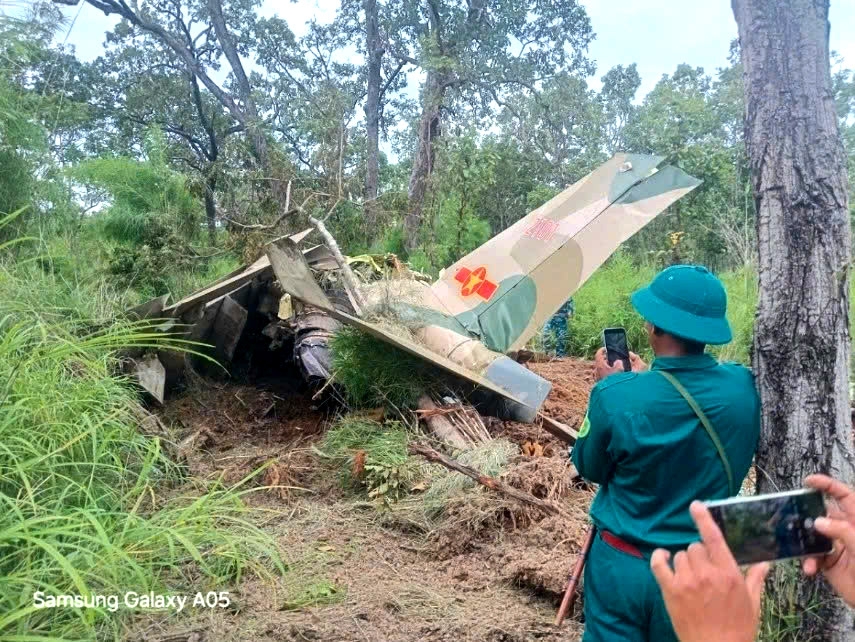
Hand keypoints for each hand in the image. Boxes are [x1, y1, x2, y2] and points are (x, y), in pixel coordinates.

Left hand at [594, 348, 646, 380]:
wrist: (611, 395)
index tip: (606, 349)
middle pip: (599, 362)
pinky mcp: (598, 384)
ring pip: (599, 370)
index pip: (598, 354)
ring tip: (613, 369)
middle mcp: (596, 371)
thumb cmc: (615, 381)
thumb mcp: (619, 369)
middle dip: (605, 360)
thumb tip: (617, 362)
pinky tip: (612, 377)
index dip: (602, 350)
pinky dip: (605, 374)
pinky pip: (601, 376)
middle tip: (612, 360)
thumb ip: (618, 363)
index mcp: (599, 365)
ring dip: (605, 368)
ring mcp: (596, 378)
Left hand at [650, 501, 768, 641]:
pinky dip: (659, 558)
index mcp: (729, 573)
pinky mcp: (670, 591)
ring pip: (680, 555)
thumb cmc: (738, 628)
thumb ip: (756, 578)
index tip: (696, 505)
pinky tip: (663, 558)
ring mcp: (687, 581)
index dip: (704, 519)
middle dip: (700, 555)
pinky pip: (659, 565)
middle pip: (696, 547)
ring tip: (691, 577)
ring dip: (685, 562)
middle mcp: (707, 573)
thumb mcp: (753, 603)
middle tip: (705, 571)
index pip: (714, 538)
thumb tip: (765, 562)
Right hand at [802, 474, 854, 606]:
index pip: (844, 496)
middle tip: (791, 514)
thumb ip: (841, 531)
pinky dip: (808, 562)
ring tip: (796, 544)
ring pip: (812, 536)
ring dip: (803, 541)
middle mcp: (843, 531)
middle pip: (822, 514)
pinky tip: (810, 568)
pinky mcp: (827, 562)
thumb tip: (818, 521)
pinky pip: (811, 557)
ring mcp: (834, 546)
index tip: (808, 481)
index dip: (827, 485)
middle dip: (806, 514)